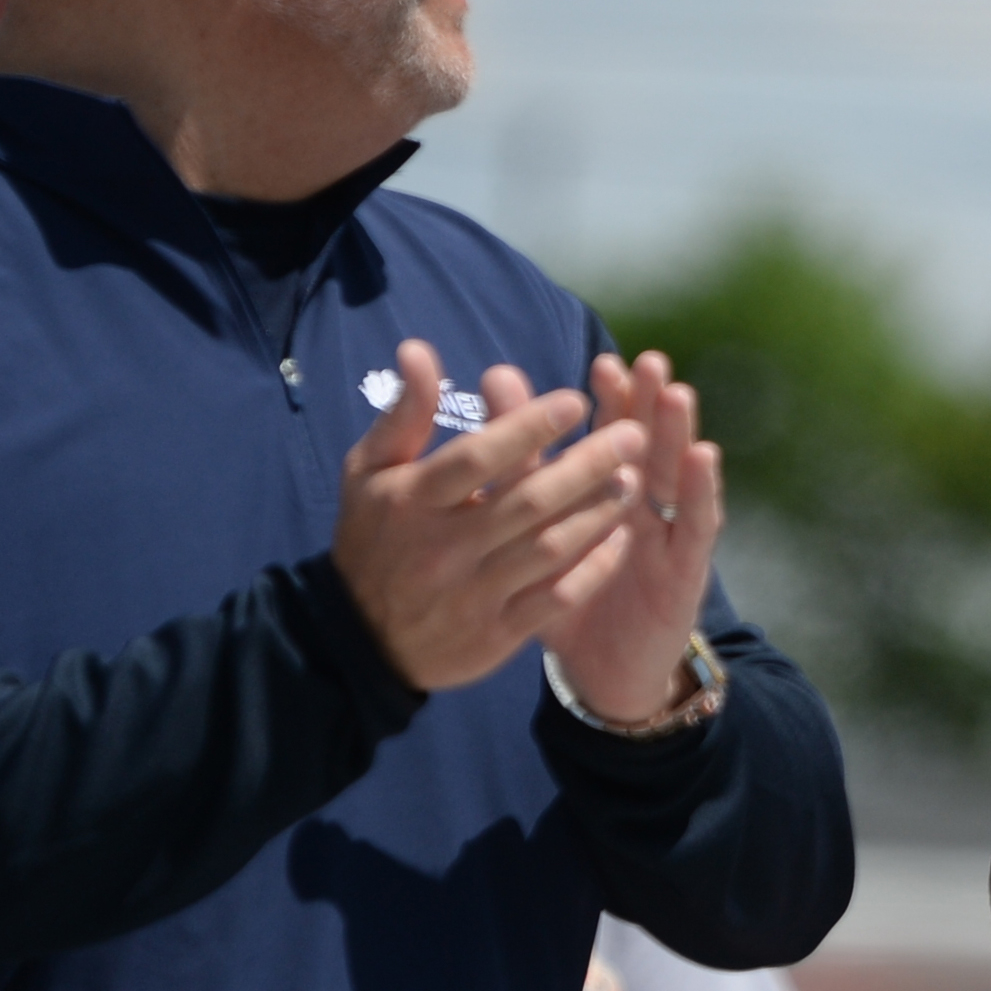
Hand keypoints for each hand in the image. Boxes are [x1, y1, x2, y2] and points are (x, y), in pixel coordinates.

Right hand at [333, 338, 644, 692]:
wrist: (357, 639)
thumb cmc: (372, 538)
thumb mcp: (370, 472)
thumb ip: (404, 413)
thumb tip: (419, 351)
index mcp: (413, 500)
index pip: (478, 458)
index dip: (529, 428)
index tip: (576, 401)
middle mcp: (444, 547)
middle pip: (527, 501)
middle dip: (587, 466)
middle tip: (633, 435)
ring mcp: (472, 593)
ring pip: (549, 549)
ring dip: (598, 513)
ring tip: (634, 481)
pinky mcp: (496, 634)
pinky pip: (555, 599)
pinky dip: (593, 569)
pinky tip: (620, 539)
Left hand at [542, 350, 726, 722]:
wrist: (602, 673)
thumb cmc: (567, 599)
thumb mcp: (534, 538)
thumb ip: (517, 474)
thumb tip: (489, 403)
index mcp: (599, 495)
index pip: (599, 438)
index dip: (603, 402)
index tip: (601, 365)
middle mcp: (638, 506)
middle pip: (642, 445)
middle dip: (642, 403)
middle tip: (640, 362)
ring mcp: (665, 535)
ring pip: (674, 475)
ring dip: (676, 432)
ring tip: (672, 392)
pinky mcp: (686, 570)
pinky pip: (696, 525)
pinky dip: (702, 489)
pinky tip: (703, 454)